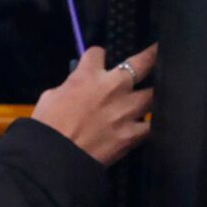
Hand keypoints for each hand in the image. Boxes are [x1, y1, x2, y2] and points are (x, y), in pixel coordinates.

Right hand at [32, 42, 156, 165]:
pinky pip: (149, 126)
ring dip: (153, 93)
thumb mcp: (51, 97)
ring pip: (152, 94)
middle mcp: (113, 87)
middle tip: (157, 50)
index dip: (97, 56)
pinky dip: (150, 124)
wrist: (56, 157)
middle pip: (140, 63)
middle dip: (150, 55)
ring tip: (159, 91)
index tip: (97, 60)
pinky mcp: (132, 134)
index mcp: (88, 75)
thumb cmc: (47, 127)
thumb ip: (70, 88)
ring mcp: (126, 110)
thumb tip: (76, 89)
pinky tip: (149, 123)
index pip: (97, 53)